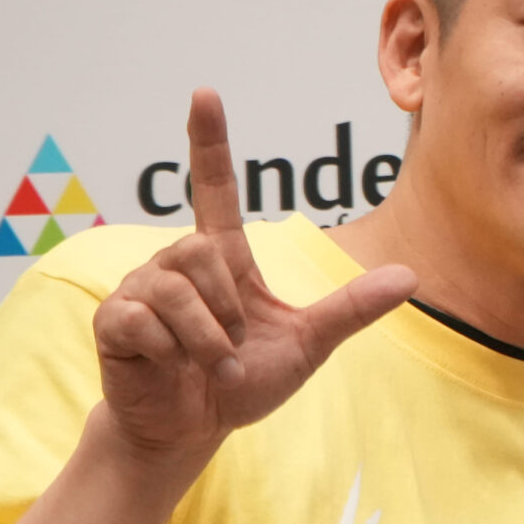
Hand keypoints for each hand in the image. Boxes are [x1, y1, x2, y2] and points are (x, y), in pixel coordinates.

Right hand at [93, 89, 416, 472]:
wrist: (192, 429)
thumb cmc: (241, 382)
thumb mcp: (308, 345)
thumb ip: (351, 309)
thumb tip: (410, 276)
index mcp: (222, 259)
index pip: (214, 189)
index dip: (209, 142)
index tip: (205, 93)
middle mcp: (176, 263)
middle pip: (203, 251)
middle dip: (229, 309)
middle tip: (233, 347)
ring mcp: (139, 289)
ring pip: (178, 290)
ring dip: (209, 339)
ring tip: (213, 363)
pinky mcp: (113, 320)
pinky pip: (145, 321)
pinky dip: (175, 353)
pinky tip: (173, 368)